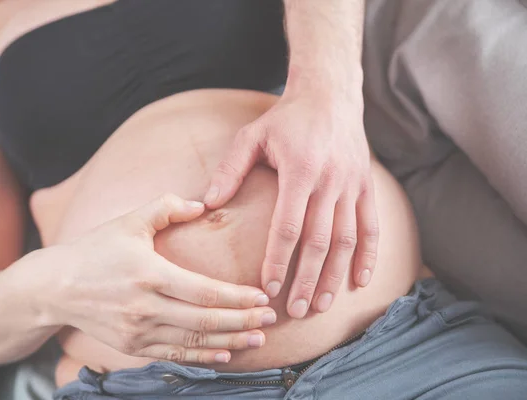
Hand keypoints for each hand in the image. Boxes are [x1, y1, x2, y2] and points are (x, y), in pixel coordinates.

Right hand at [48, 194, 275, 363]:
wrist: (54, 287)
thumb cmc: (94, 250)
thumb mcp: (128, 221)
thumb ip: (166, 206)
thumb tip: (202, 204)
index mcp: (149, 274)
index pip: (205, 291)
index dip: (238, 297)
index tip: (262, 296)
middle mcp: (146, 307)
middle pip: (206, 320)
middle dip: (243, 322)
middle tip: (271, 321)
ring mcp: (138, 331)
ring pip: (194, 342)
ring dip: (230, 343)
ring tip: (259, 340)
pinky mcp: (132, 347)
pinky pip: (175, 356)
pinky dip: (202, 357)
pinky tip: (225, 355)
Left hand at [204, 86, 377, 318]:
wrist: (330, 95)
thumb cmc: (285, 120)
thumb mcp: (251, 136)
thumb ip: (230, 170)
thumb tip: (206, 203)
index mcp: (300, 171)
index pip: (288, 226)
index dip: (278, 259)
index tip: (268, 287)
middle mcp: (330, 181)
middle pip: (319, 241)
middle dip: (306, 279)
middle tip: (293, 309)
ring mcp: (352, 185)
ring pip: (346, 240)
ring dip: (334, 275)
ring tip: (320, 305)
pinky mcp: (366, 186)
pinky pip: (371, 226)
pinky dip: (369, 256)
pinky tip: (360, 281)